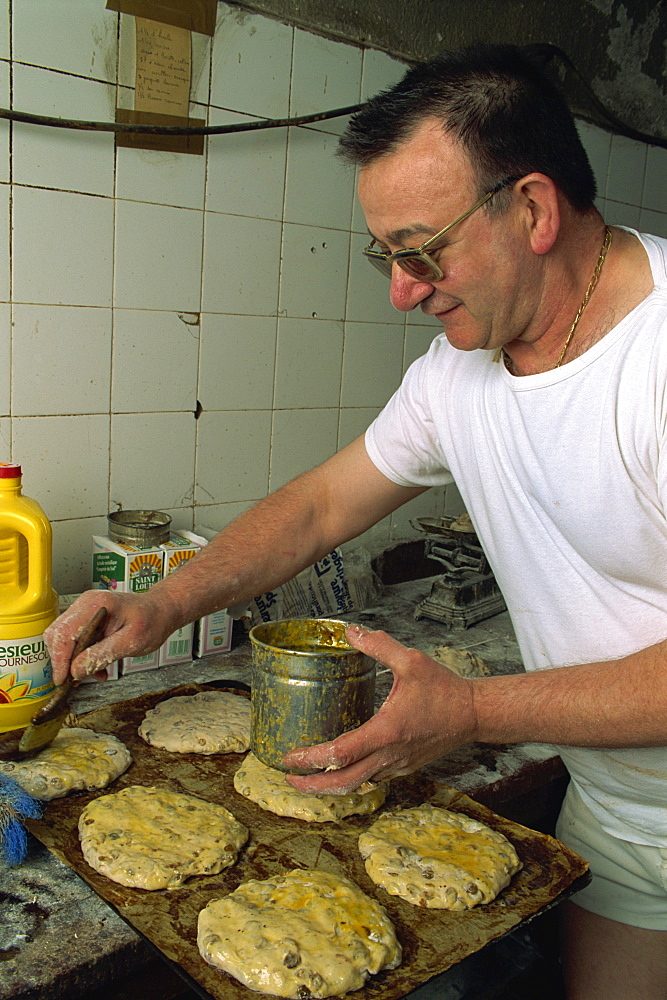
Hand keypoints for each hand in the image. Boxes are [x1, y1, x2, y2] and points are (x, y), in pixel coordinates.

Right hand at [45, 589, 177, 682]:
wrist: (160, 611)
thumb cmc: (152, 620)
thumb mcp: (132, 642)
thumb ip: (103, 654)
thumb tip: (77, 670)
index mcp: (96, 605)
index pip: (64, 633)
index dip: (60, 659)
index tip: (62, 679)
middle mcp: (85, 604)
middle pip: (58, 636)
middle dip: (65, 661)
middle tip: (79, 679)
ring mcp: (84, 611)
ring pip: (64, 640)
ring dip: (75, 661)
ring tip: (96, 673)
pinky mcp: (87, 619)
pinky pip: (75, 641)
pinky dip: (82, 657)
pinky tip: (98, 667)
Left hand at [282, 625, 477, 794]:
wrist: (474, 714)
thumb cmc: (445, 689)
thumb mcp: (411, 660)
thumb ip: (378, 645)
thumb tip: (350, 631)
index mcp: (387, 731)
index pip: (341, 754)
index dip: (312, 758)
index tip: (291, 757)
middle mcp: (390, 754)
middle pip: (344, 782)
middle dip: (313, 786)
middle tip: (289, 779)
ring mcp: (398, 765)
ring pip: (359, 784)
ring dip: (331, 785)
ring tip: (309, 777)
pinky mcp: (405, 767)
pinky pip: (373, 779)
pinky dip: (353, 777)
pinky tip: (343, 767)